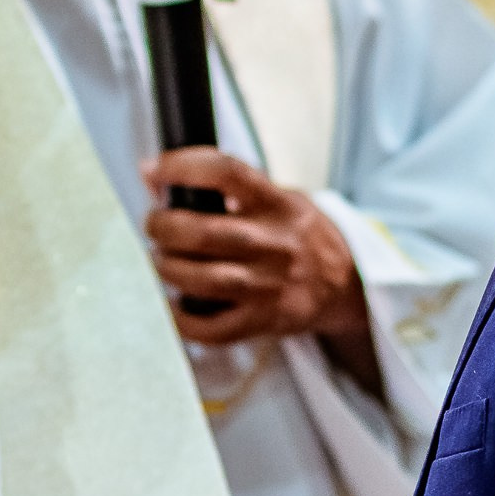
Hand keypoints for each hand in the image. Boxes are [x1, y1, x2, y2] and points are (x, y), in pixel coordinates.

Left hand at [145, 149, 380, 390]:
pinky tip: (172, 304)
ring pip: (203, 280)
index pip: (226, 173)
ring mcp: (270, 286)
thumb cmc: (296, 235)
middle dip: (163, 227)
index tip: (155, 169)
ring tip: (162, 260)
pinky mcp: (264, 321)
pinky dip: (180, 319)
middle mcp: (275, 244)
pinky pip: (212, 328)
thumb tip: (151, 176)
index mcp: (277, 204)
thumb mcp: (273, 197)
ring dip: (168, 268)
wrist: (343, 284)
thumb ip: (222, 188)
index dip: (183, 167)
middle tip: (155, 225)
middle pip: (203, 233)